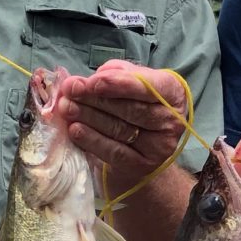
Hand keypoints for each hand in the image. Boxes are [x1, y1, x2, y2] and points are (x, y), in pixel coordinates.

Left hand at [55, 61, 192, 184]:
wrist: (141, 149)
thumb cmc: (132, 107)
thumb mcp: (129, 83)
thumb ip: (113, 74)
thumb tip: (84, 81)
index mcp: (173, 93)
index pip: (149, 87)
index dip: (120, 84)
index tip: (92, 81)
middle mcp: (172, 120)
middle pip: (131, 108)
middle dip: (97, 99)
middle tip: (70, 91)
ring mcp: (159, 146)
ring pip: (120, 129)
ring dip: (89, 117)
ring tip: (66, 108)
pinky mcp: (143, 165)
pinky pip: (114, 152)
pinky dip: (92, 140)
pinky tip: (75, 129)